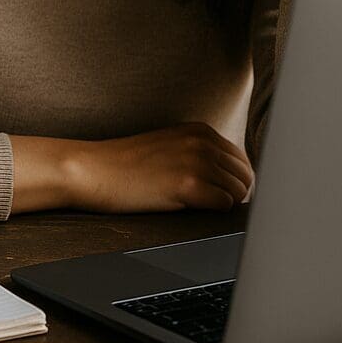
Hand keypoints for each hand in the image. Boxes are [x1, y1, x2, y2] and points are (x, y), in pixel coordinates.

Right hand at [65, 122, 254, 213]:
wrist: (96, 170)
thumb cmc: (129, 164)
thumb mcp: (171, 145)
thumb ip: (200, 152)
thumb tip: (230, 176)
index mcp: (201, 131)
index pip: (241, 159)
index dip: (237, 180)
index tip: (226, 194)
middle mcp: (202, 142)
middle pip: (245, 175)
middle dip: (237, 193)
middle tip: (217, 206)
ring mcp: (196, 162)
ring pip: (238, 190)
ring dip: (227, 203)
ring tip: (203, 208)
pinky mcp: (188, 185)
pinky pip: (224, 204)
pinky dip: (216, 211)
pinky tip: (195, 210)